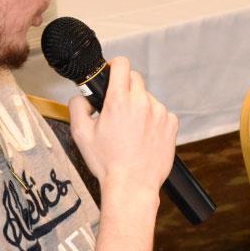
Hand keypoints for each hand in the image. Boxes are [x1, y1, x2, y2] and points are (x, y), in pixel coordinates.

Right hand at [68, 56, 177, 196]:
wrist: (132, 185)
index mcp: (119, 100)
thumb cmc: (107, 163)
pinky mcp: (172, 124)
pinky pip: (161, 113)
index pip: (122, 64)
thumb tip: (83, 97)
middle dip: (125, 88)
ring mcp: (160, 112)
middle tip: (117, 107)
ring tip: (131, 130)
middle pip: (135, 79)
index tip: (112, 74)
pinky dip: (153, 120)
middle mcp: (142, 102)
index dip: (114, 67)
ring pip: (148, 98)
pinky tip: (144, 136)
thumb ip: (77, 107)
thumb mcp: (80, 134)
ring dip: (139, 106)